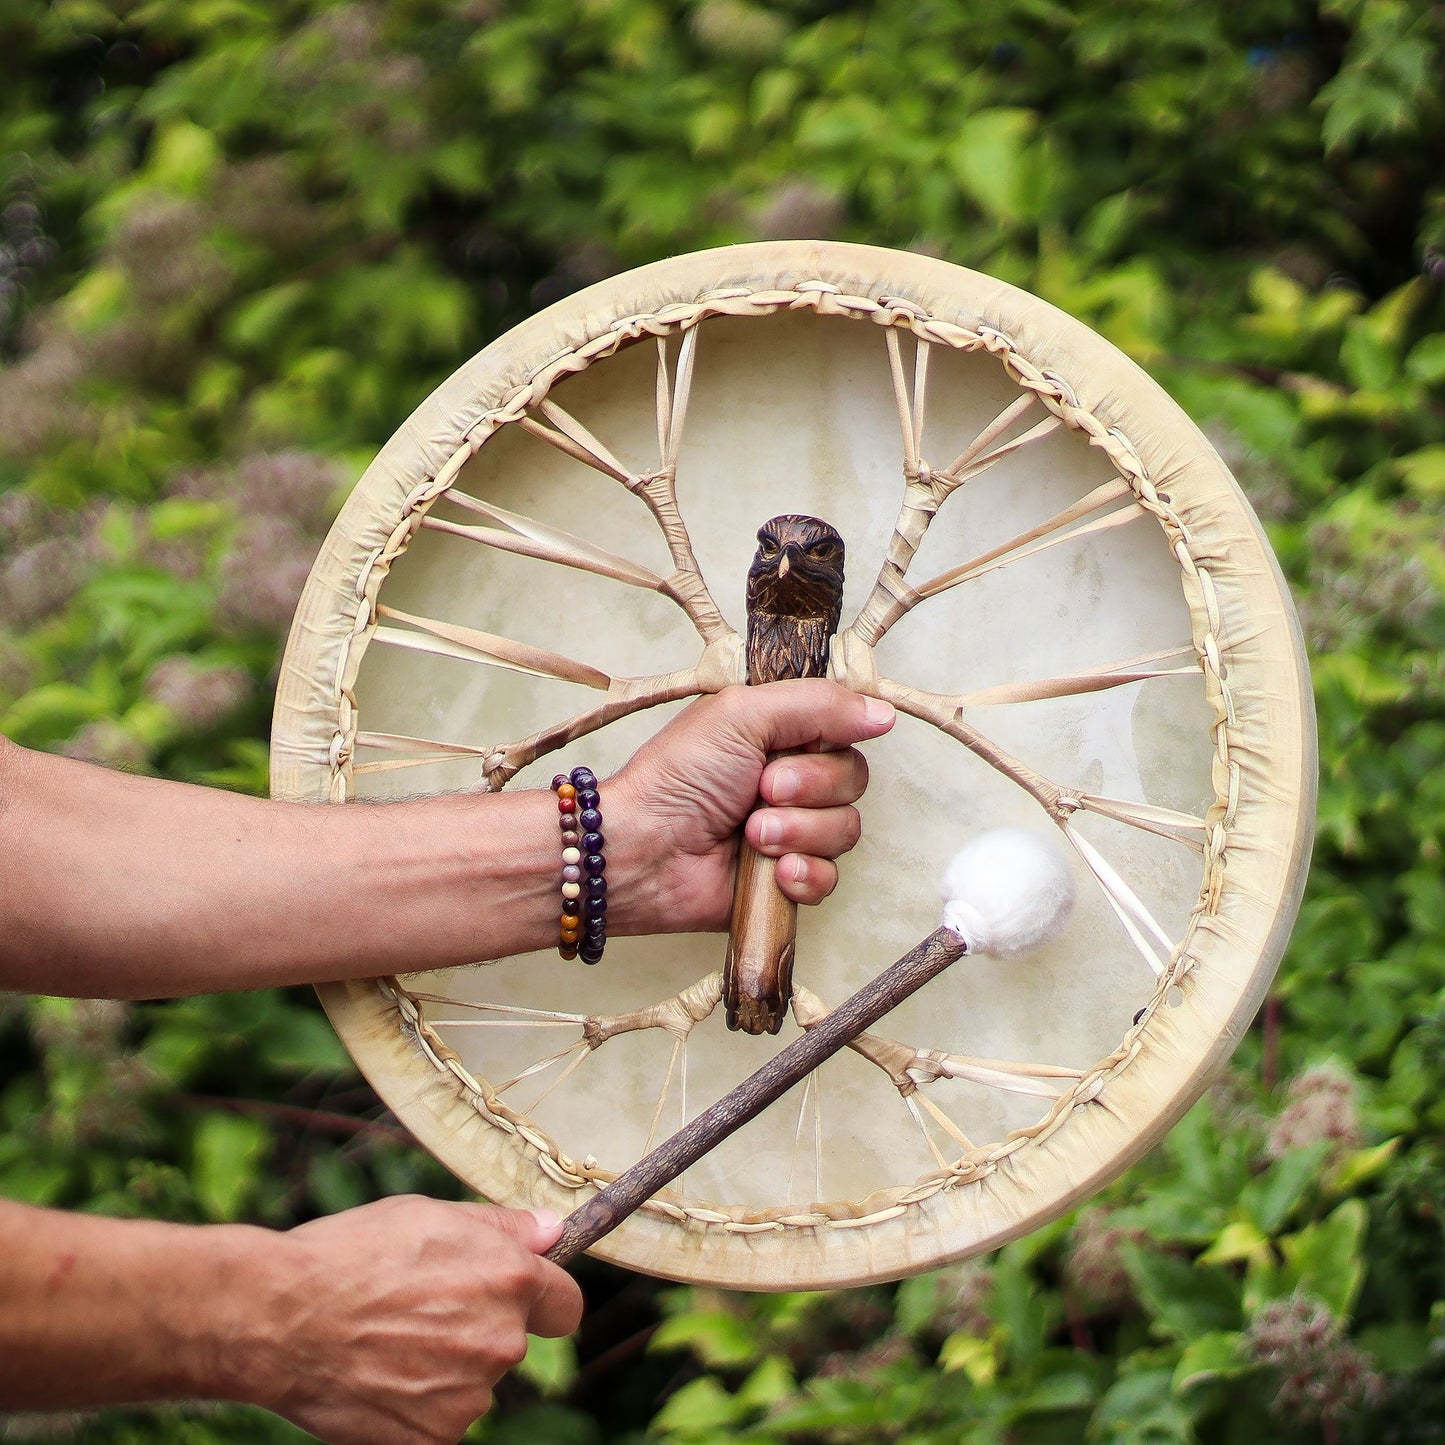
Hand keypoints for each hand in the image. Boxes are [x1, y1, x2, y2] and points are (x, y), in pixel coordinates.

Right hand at [246, 1197, 581, 1444]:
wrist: (279, 1318)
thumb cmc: (351, 1255)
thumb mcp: (431, 1215)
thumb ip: (502, 1228)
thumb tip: (552, 1233)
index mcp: (510, 1279)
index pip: (565, 1306)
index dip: (544, 1300)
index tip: (521, 1299)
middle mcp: (500, 1340)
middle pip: (510, 1343)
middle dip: (480, 1329)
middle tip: (419, 1311)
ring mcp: (468, 1396)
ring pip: (472, 1383)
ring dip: (445, 1369)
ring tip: (385, 1340)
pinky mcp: (432, 1439)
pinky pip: (439, 1420)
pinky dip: (415, 1406)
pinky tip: (376, 1377)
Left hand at [609, 679, 894, 934]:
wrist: (644, 849)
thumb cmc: (679, 775)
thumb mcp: (743, 714)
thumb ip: (819, 704)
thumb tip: (883, 714)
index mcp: (782, 736)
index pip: (846, 732)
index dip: (830, 740)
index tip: (790, 746)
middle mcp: (792, 782)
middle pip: (853, 781)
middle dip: (810, 789)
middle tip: (761, 792)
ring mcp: (792, 833)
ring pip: (846, 831)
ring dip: (800, 833)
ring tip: (752, 836)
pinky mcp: (786, 881)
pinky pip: (830, 879)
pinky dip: (803, 875)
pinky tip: (772, 873)